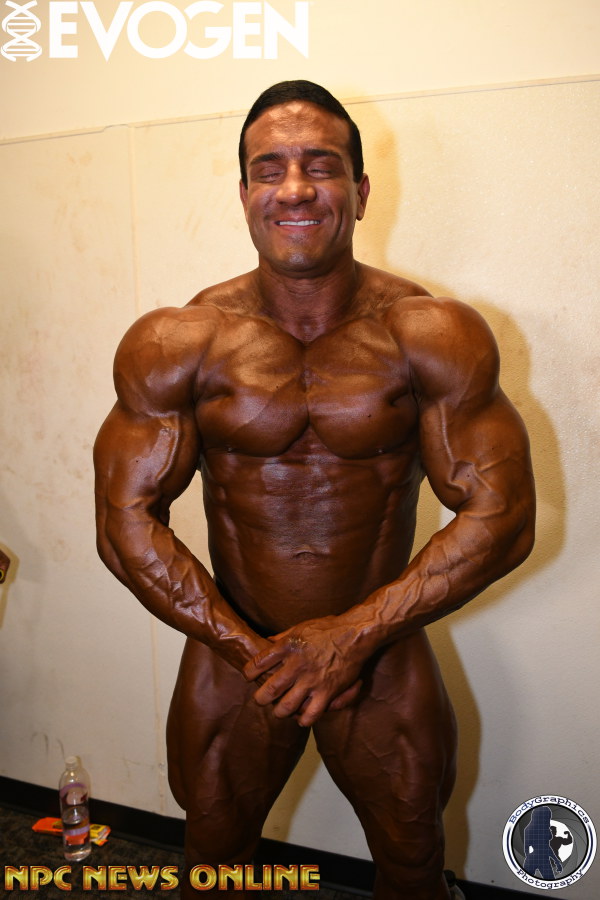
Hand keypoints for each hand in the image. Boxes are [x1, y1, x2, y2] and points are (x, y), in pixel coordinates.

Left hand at [242, 616, 368, 725]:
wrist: (355, 633)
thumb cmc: (328, 628)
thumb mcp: (301, 626)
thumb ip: (282, 636)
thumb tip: (266, 640)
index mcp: (288, 646)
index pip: (258, 663)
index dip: (249, 673)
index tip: (248, 677)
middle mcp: (296, 665)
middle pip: (269, 689)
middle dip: (260, 699)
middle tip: (260, 700)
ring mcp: (311, 680)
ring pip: (286, 706)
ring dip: (279, 712)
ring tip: (279, 711)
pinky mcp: (327, 691)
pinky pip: (311, 714)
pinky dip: (303, 720)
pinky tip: (301, 718)